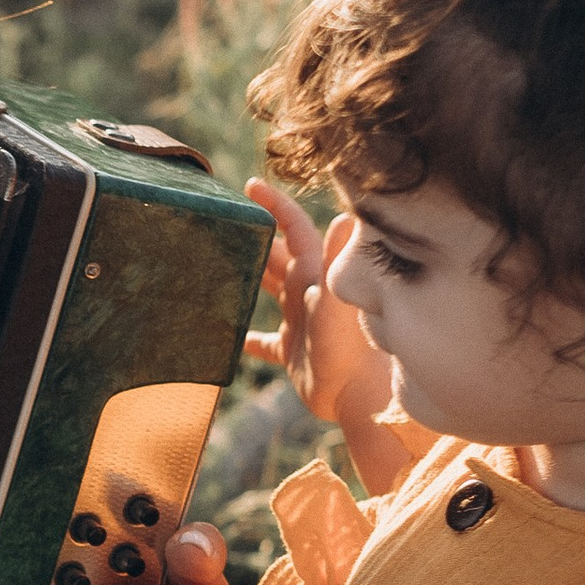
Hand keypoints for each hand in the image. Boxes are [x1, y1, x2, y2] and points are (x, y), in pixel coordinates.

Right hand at [241, 181, 396, 434]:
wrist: (363, 398)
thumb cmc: (351, 349)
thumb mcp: (339, 301)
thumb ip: (339, 260)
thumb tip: (349, 214)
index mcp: (314, 275)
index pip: (293, 230)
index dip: (274, 205)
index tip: (250, 186)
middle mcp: (306, 292)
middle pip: (276, 256)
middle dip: (253, 237)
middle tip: (226, 221)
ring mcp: (300, 322)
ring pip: (269, 291)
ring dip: (248, 279)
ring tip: (221, 267)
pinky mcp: (294, 353)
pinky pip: (268, 342)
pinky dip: (252, 338)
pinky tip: (234, 338)